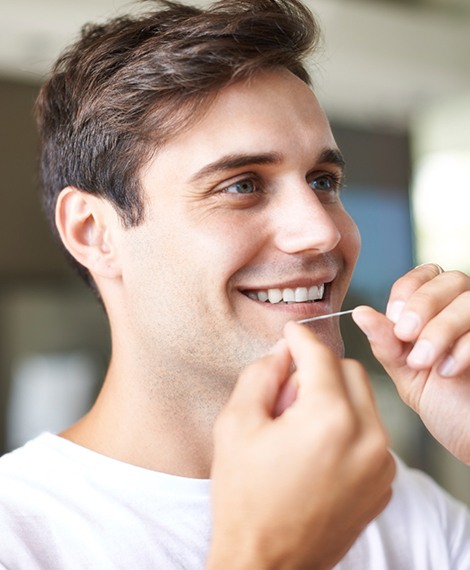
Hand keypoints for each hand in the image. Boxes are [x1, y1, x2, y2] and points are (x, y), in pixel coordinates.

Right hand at [207, 322, 393, 569]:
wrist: (267, 563)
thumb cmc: (245, 496)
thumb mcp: (236, 424)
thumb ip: (262, 373)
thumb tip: (283, 350)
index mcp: (329, 418)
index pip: (320, 356)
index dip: (301, 338)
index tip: (290, 332)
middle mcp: (367, 437)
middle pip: (349, 371)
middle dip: (318, 369)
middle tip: (287, 392)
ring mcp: (381, 463)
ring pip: (364, 400)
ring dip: (334, 397)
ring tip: (300, 425)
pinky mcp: (383, 482)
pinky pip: (370, 432)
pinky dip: (347, 426)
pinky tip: (316, 450)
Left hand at [353, 263, 469, 464]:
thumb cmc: (445, 405)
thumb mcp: (407, 373)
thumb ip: (387, 343)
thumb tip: (360, 313)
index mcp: (439, 312)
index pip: (423, 276)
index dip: (407, 292)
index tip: (394, 320)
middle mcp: (466, 311)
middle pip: (449, 280)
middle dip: (423, 305)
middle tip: (406, 335)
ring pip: (469, 301)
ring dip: (440, 329)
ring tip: (423, 361)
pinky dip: (463, 348)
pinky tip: (448, 371)